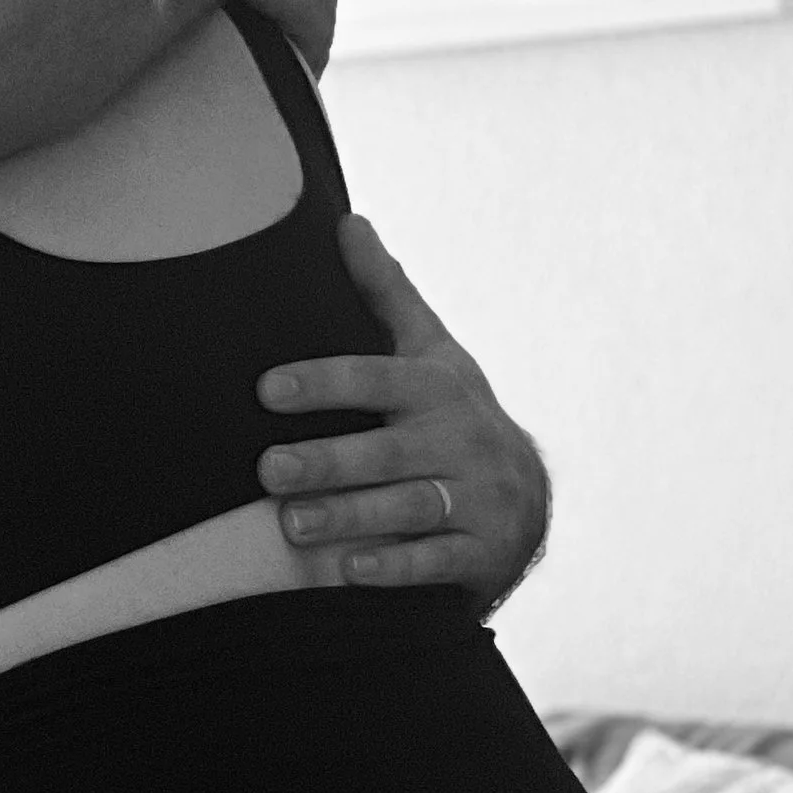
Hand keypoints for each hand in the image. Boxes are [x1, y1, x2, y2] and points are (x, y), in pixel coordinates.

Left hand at [255, 215, 550, 612]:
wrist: (525, 501)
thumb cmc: (452, 417)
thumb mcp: (430, 353)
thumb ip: (385, 294)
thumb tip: (347, 221)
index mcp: (438, 387)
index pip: (378, 378)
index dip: (324, 382)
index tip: (266, 389)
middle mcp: (464, 440)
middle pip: (392, 451)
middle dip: (330, 461)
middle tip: (268, 469)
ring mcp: (480, 499)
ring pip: (411, 508)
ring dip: (351, 516)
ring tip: (291, 524)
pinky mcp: (485, 554)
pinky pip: (438, 563)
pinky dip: (393, 567)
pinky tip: (346, 571)